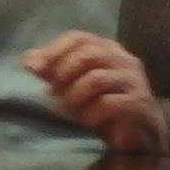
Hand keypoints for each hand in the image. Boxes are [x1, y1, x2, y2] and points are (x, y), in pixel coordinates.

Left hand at [23, 31, 168, 155]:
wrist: (140, 131)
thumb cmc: (105, 104)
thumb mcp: (75, 85)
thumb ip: (55, 71)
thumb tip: (28, 60)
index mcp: (108, 49)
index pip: (79, 38)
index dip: (54, 50)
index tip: (34, 69)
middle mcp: (124, 60)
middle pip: (88, 54)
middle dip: (64, 73)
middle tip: (51, 92)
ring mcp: (134, 80)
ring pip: (96, 79)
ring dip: (74, 96)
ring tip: (67, 109)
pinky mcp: (139, 102)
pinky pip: (108, 103)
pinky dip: (91, 113)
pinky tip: (88, 121)